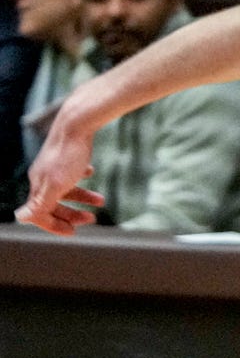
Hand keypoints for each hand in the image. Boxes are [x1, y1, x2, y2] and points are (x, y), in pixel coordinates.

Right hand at [14, 115, 102, 233]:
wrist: (76, 125)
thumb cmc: (67, 156)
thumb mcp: (56, 185)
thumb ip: (40, 203)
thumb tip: (20, 218)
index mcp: (38, 185)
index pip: (40, 213)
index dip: (55, 225)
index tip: (74, 232)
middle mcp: (43, 176)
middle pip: (54, 203)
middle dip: (72, 214)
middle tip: (92, 219)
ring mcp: (54, 165)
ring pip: (66, 188)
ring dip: (83, 197)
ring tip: (102, 201)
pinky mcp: (67, 155)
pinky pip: (73, 171)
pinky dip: (82, 177)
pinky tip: (90, 172)